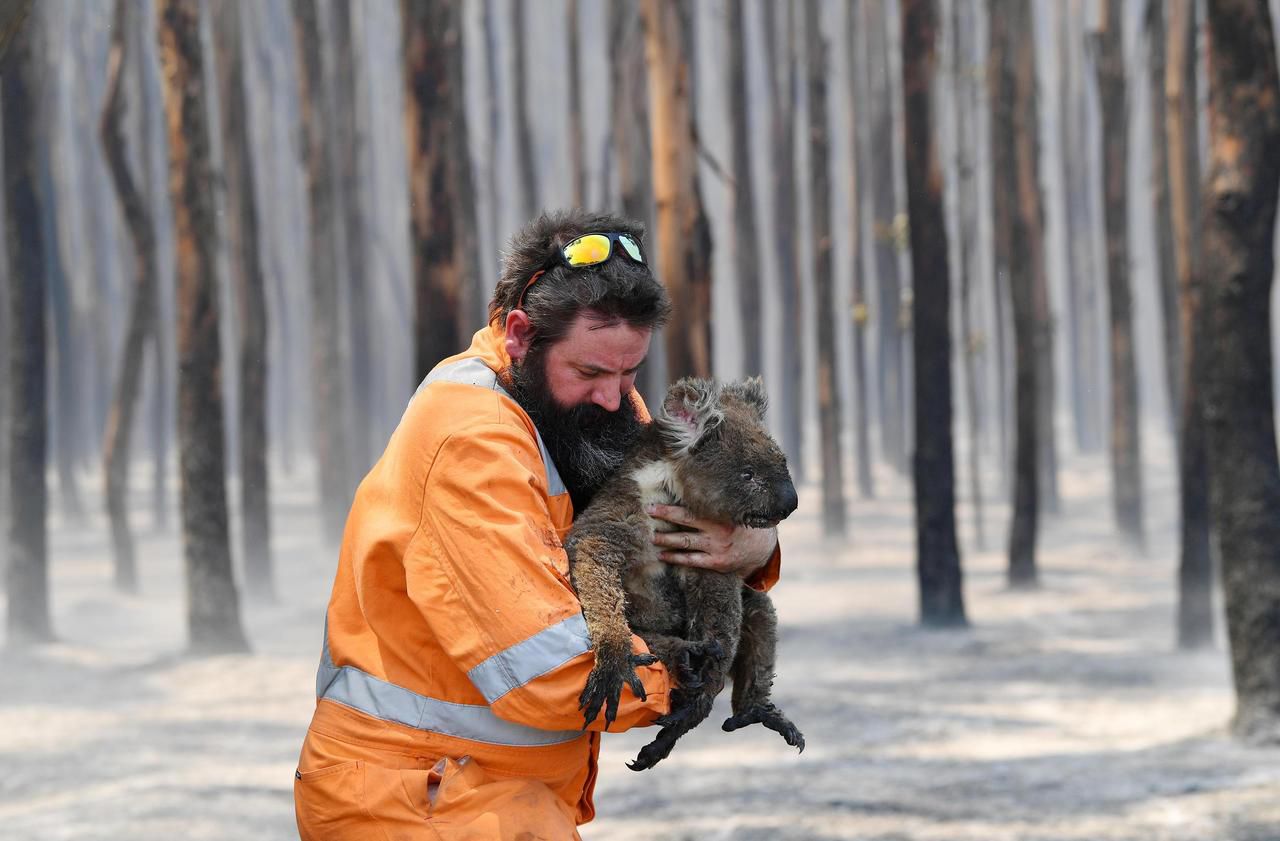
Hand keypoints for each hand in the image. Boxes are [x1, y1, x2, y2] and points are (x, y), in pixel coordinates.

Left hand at [646, 504, 776, 578]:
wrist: (762, 548)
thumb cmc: (742, 522)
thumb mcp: (734, 508)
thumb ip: (717, 500)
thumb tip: (693, 481)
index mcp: (722, 514)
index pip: (691, 509)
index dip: (670, 508)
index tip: (653, 505)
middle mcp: (719, 530)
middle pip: (685, 523)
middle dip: (665, 518)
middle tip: (647, 512)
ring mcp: (717, 548)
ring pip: (686, 543)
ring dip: (666, 540)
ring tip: (651, 536)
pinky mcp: (716, 563)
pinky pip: (692, 561)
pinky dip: (676, 558)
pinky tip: (663, 554)